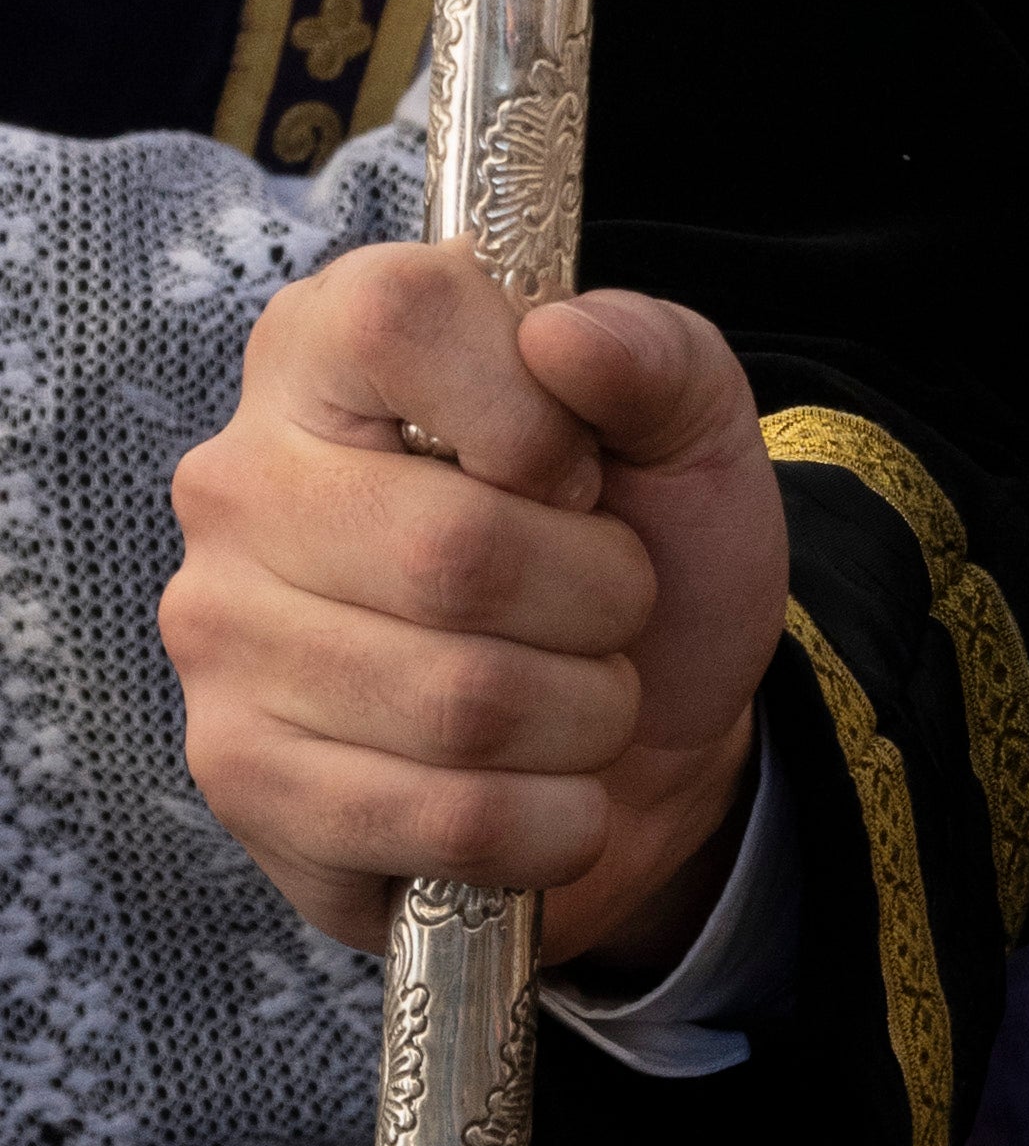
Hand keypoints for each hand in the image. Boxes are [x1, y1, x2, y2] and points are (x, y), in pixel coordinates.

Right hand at [165, 245, 784, 970]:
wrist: (643, 730)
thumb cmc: (642, 542)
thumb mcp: (688, 422)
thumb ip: (653, 354)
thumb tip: (565, 338)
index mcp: (327, 345)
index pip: (400, 324)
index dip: (538, 418)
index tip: (582, 473)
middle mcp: (241, 480)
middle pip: (452, 550)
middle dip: (601, 596)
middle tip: (616, 603)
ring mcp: (222, 637)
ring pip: (460, 705)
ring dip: (585, 715)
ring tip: (584, 693)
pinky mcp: (241, 780)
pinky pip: (440, 820)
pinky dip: (548, 821)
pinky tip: (549, 791)